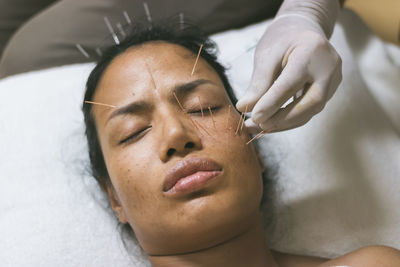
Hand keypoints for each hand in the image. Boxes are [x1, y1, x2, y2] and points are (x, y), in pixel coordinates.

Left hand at [236, 0, 341, 133]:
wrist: (302, 30)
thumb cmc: (282, 40)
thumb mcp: (266, 56)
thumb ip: (258, 83)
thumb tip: (244, 107)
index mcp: (312, 51)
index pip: (291, 83)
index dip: (272, 103)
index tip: (254, 117)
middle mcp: (329, 67)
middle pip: (311, 102)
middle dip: (283, 119)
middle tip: (259, 126)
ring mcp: (334, 79)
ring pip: (312, 110)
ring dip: (285, 123)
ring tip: (259, 127)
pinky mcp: (331, 90)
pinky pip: (311, 109)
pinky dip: (290, 118)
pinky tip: (271, 122)